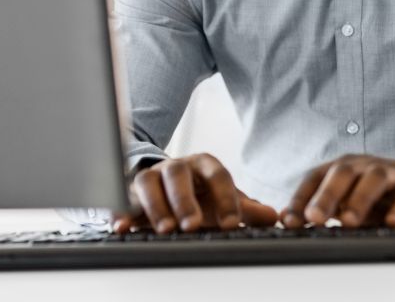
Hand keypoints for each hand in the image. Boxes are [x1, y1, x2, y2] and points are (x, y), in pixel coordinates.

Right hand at [111, 153, 278, 233]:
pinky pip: (122, 198)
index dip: (226, 198)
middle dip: (185, 201)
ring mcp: (151, 176)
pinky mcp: (129, 191)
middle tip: (192, 225)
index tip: (232, 224)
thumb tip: (274, 216)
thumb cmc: (199, 193)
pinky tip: (122, 227)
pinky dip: (121, 211)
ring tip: (165, 229)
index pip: (218, 175)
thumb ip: (245, 208)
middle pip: (178, 175)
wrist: (166, 182)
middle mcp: (176, 167)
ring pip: (148, 182)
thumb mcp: (222, 198)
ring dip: (155, 206)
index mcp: (203, 165)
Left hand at [280, 154, 394, 228]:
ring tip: (348, 222)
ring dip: (360, 200)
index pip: (315, 177)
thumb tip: (285, 218)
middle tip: (315, 218)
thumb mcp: (347, 201)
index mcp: (343, 168)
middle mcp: (365, 166)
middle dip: (326, 195)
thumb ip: (318, 208)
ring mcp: (392, 175)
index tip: (289, 222)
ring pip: (375, 179)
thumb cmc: (378, 197)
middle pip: (343, 173)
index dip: (301, 198)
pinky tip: (391, 222)